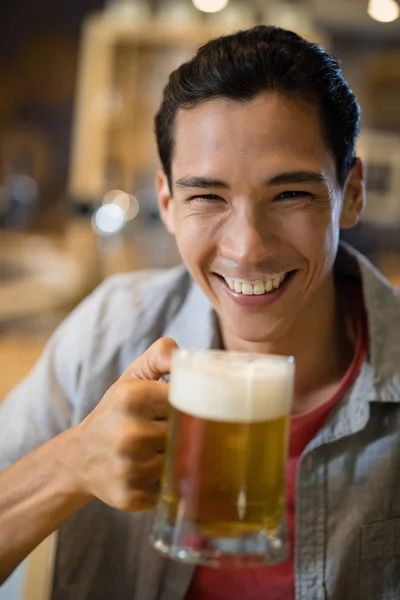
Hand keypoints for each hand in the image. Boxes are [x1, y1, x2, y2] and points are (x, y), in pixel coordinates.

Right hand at [68, 338, 177, 511]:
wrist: (80, 457)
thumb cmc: (118, 412)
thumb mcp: (133, 378)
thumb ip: (160, 356)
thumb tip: (181, 356)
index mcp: (132, 397)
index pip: (185, 400)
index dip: (189, 405)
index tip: (185, 408)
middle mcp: (129, 433)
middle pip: (185, 433)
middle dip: (184, 433)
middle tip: (173, 432)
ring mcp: (128, 468)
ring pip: (180, 462)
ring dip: (177, 460)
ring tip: (160, 452)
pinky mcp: (129, 497)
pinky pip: (169, 490)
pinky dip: (167, 485)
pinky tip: (153, 475)